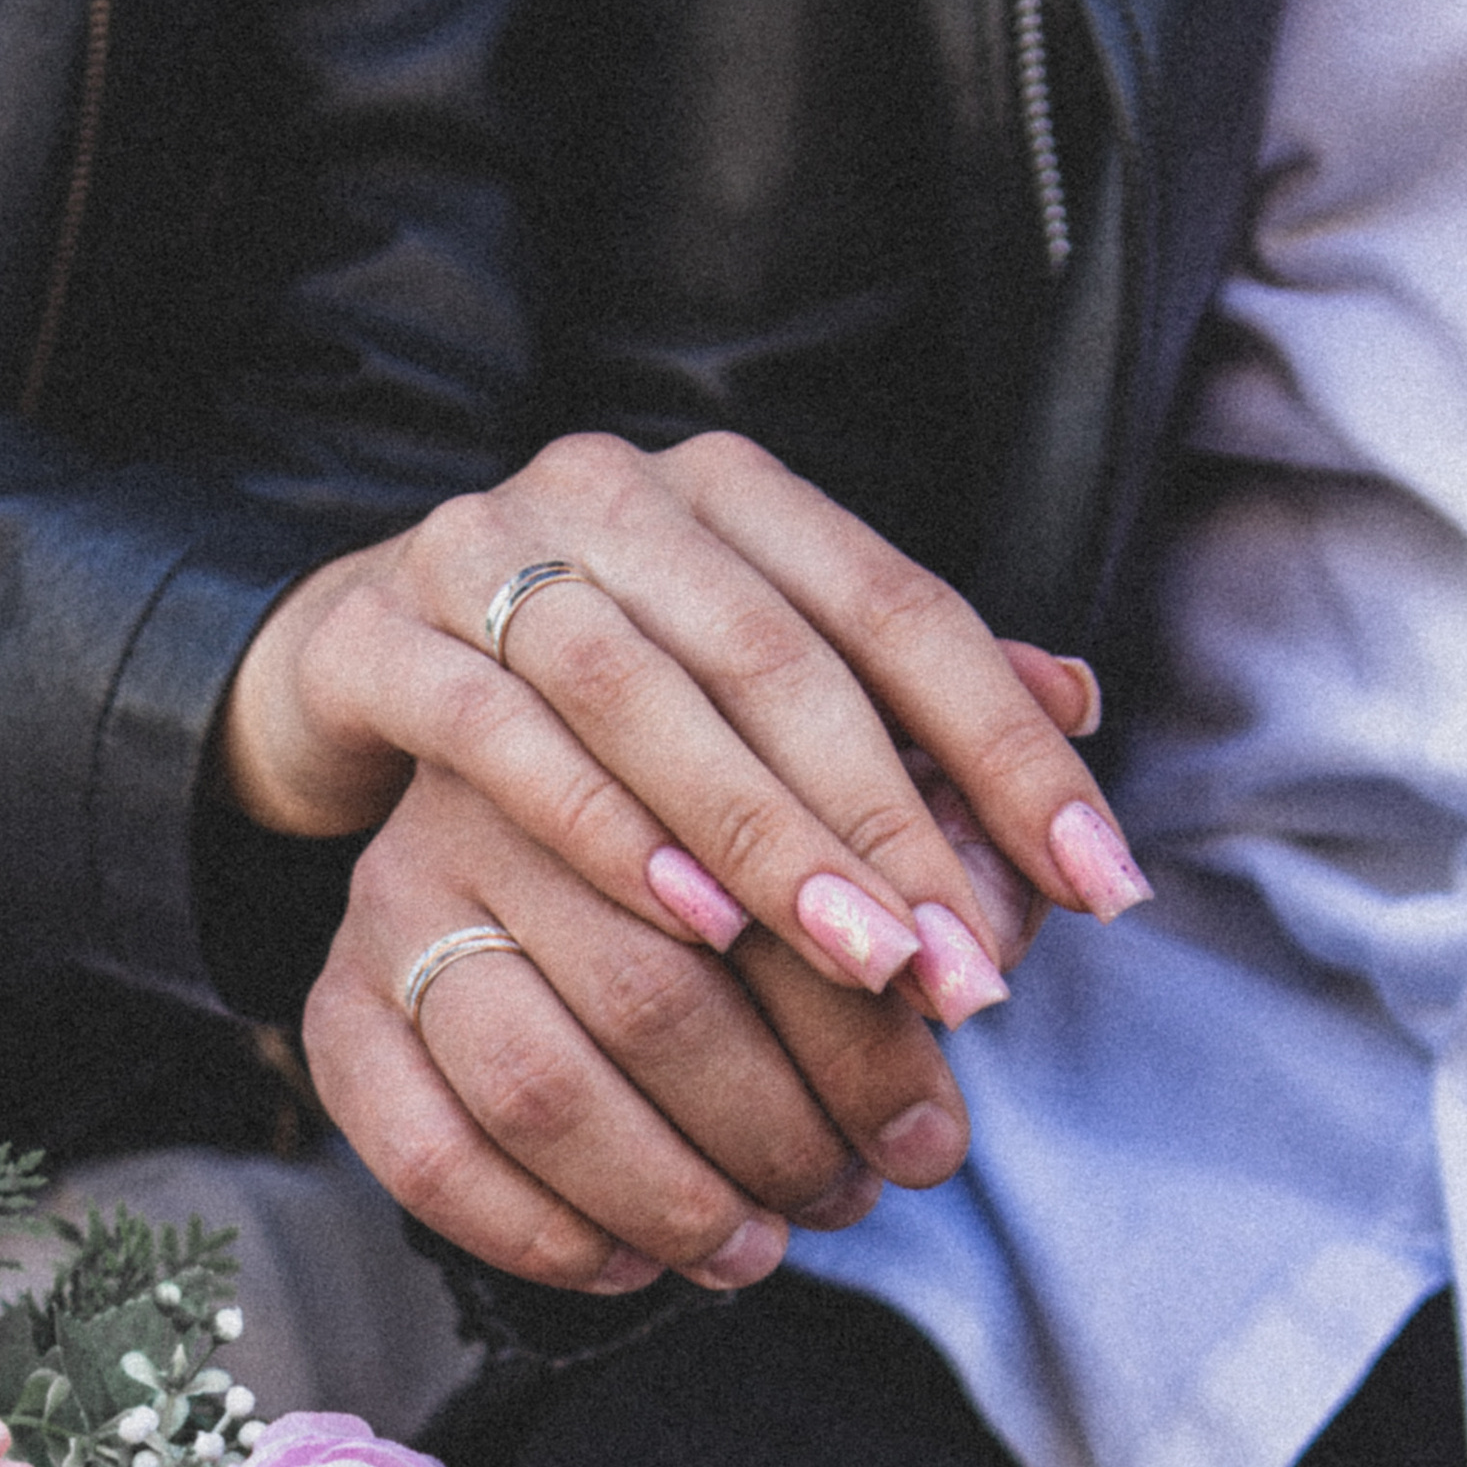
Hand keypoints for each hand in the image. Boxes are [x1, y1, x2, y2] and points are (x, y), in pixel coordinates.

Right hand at [221, 431, 1139, 1028]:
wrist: (364, 659)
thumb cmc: (600, 704)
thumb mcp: (755, 689)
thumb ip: (902, 704)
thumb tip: (1080, 704)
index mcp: (733, 494)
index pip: (901, 610)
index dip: (1009, 749)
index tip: (1102, 883)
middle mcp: (613, 495)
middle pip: (783, 658)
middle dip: (894, 827)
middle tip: (974, 972)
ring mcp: (479, 553)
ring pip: (644, 693)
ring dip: (764, 841)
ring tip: (865, 969)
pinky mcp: (375, 636)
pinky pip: (493, 735)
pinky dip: (598, 828)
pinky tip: (690, 930)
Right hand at [305, 765, 972, 1293]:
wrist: (508, 767)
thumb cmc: (720, 800)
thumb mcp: (838, 765)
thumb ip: (946, 810)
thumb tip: (1068, 881)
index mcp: (614, 710)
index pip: (761, 848)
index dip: (876, 963)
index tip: (975, 1030)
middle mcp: (486, 794)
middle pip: (655, 988)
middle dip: (791, 1115)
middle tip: (882, 1179)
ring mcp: (395, 900)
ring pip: (539, 1083)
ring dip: (674, 1194)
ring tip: (769, 1243)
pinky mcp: (338, 1007)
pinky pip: (427, 1153)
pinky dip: (544, 1234)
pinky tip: (635, 1265)